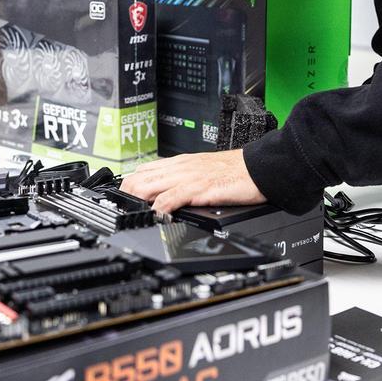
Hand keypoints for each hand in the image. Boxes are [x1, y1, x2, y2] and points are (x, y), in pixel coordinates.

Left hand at [120, 149, 265, 214]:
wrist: (258, 168)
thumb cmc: (236, 172)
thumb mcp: (204, 172)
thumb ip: (185, 180)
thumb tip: (168, 196)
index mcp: (180, 163)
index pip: (144, 170)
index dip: (129, 185)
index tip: (124, 200)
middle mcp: (180, 167)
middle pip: (139, 177)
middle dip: (126, 195)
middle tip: (123, 211)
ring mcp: (188, 176)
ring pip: (149, 185)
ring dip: (136, 201)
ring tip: (133, 215)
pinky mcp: (199, 188)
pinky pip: (171, 197)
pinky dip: (159, 209)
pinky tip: (157, 218)